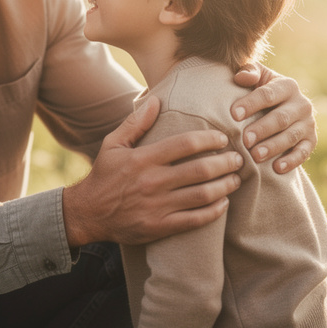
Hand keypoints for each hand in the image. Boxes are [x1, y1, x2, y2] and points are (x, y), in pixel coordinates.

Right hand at [61, 98, 243, 246]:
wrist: (88, 213)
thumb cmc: (104, 176)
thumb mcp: (112, 144)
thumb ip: (135, 123)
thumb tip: (156, 100)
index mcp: (143, 159)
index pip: (185, 144)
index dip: (209, 139)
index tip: (223, 138)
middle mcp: (152, 182)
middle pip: (200, 170)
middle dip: (225, 163)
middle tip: (238, 158)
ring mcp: (157, 206)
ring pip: (202, 195)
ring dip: (225, 186)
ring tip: (235, 179)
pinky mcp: (160, 227)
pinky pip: (194, 220)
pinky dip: (214, 211)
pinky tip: (223, 203)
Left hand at [231, 63, 316, 173]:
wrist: (281, 108)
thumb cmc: (261, 91)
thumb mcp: (257, 77)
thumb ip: (249, 72)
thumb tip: (241, 77)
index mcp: (287, 86)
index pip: (268, 94)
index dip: (251, 104)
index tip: (233, 114)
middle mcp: (302, 104)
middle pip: (281, 118)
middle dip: (262, 129)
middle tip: (244, 140)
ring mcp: (308, 123)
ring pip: (291, 136)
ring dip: (273, 146)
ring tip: (255, 156)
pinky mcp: (311, 140)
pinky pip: (304, 152)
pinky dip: (292, 161)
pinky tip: (277, 168)